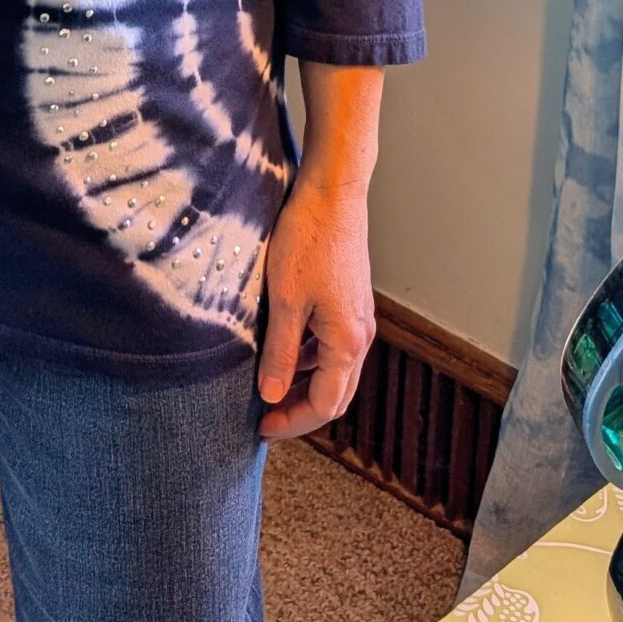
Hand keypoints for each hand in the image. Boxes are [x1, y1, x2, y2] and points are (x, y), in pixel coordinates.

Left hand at [254, 173, 376, 441]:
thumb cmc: (308, 240)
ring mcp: (357, 317)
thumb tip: (271, 395)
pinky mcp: (350, 300)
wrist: (333, 192)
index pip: (325, 405)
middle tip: (265, 419)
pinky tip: (282, 350)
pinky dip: (308, 358)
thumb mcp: (284, 300)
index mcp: (347, 343)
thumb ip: (279, 352)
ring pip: (334, 370)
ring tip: (268, 387)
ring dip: (304, 385)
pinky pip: (332, 345)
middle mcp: (360, 335)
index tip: (261, 428)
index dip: (293, 422)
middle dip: (300, 410)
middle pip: (335, 394)